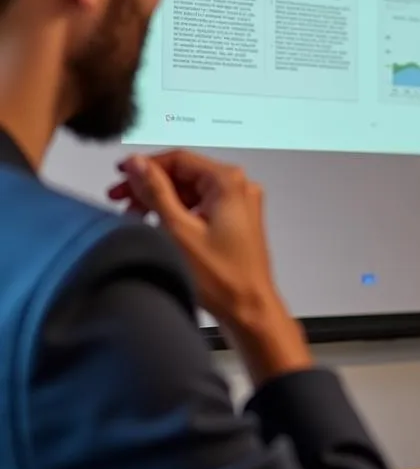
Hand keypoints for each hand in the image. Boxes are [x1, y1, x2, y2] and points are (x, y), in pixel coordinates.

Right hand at [108, 150, 309, 381]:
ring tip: (134, 215)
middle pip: (184, 174)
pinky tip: (157, 226)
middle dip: (150, 185)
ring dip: (161, 200)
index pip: (179, 158)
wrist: (249, 310)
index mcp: (229, 182)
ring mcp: (239, 206)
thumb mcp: (177, 229)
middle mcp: (239, 189)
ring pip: (191, 191)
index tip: (121, 175)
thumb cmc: (223, 278)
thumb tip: (136, 164)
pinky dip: (177, 213)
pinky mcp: (235, 223)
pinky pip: (200, 207)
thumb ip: (155, 191)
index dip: (145, 165)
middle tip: (120, 198)